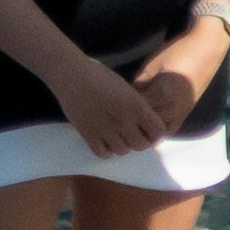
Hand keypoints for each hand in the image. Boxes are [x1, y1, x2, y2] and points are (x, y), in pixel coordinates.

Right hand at [49, 42, 175, 159]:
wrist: (71, 75)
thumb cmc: (99, 76)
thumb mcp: (126, 88)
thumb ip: (137, 106)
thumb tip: (147, 123)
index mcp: (136, 106)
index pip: (158, 131)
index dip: (156, 133)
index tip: (150, 130)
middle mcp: (124, 120)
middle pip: (141, 145)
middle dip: (141, 141)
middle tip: (134, 135)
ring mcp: (106, 130)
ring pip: (123, 151)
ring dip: (123, 145)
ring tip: (118, 136)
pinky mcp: (88, 136)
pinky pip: (104, 153)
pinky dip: (106, 150)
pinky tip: (104, 140)